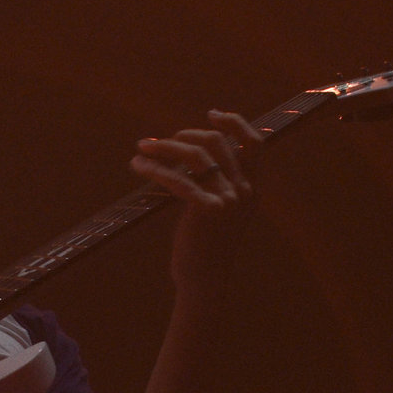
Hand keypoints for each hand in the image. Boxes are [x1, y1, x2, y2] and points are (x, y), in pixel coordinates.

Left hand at [133, 110, 262, 289]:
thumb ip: (217, 182)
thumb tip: (190, 151)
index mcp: (252, 187)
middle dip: (183, 135)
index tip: (212, 114)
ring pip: (194, 155)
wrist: (204, 278)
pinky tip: (138, 166)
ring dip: (163, 147)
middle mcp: (246, 190)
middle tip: (157, 143)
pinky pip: (178, 178)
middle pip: (215, 142)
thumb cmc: (205, 243)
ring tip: (142, 149)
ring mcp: (229, 199)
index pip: (255, 143)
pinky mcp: (209, 210)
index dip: (235, 123)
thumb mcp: (220, 209)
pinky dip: (155, 169)